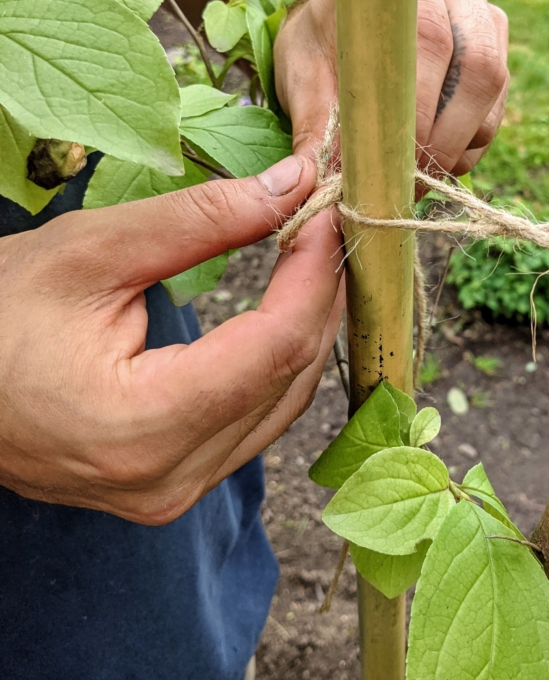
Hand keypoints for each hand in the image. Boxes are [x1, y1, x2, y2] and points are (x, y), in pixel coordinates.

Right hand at [0, 157, 342, 524]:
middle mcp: (170, 479)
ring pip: (282, 405)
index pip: (273, 346)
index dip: (313, 274)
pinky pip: (254, 424)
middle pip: (289, 378)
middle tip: (325, 226)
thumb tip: (292, 186)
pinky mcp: (175, 487)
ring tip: (310, 261)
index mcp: (142, 426)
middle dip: (318, 295)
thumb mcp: (90, 252)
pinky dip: (276, 366)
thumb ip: (200, 220)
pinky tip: (282, 316)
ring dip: (304, 330)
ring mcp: (175, 494)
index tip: (327, 213)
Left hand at [275, 0, 509, 175]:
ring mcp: (483, 13)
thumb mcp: (303, 76)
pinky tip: (435, 162)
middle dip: (446, 136)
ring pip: (492, 88)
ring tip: (419, 177)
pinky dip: (469, 144)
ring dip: (460, 144)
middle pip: (477, 66)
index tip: (395, 158)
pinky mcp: (496, 48)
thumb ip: (313, 123)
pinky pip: (496, 107)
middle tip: (411, 180)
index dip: (421, 107)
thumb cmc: (321, 42)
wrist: (342, 21)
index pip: (430, 39)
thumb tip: (313, 184)